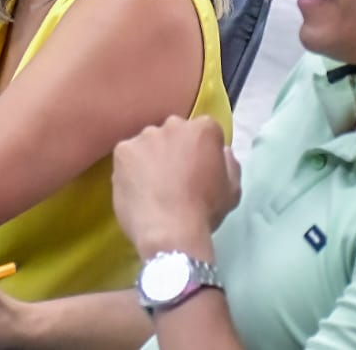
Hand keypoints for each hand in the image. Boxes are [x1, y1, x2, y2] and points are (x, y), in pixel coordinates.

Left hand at [112, 116, 240, 259]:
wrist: (170, 231)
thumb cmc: (205, 211)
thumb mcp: (232, 190)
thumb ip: (229, 163)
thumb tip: (221, 152)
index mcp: (204, 129)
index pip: (203, 132)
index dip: (201, 151)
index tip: (199, 169)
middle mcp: (173, 125)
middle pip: (174, 134)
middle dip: (175, 150)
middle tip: (173, 178)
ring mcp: (145, 136)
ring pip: (148, 144)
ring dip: (151, 158)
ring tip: (152, 187)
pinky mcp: (123, 150)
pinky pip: (128, 157)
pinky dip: (131, 170)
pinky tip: (137, 189)